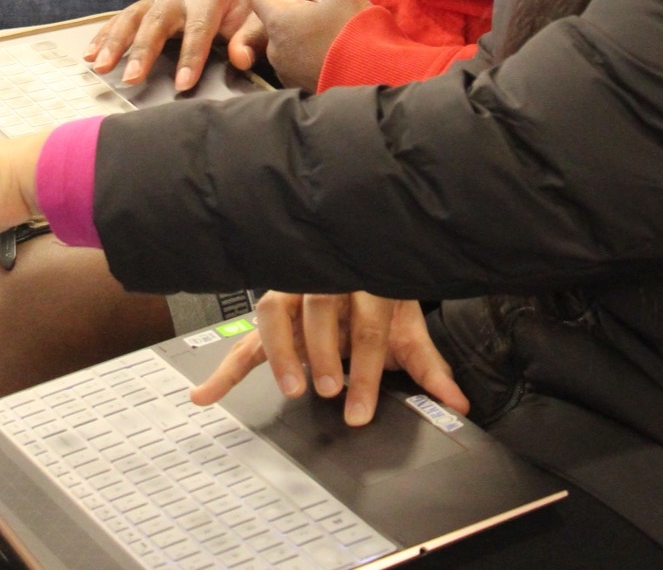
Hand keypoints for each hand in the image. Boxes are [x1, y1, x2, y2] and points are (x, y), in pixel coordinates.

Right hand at [87, 0, 278, 89]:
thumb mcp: (256, 20)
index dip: (191, 57)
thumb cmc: (245, 8)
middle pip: (157, 20)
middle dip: (142, 50)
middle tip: (131, 78)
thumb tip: (241, 59)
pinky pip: (123, 18)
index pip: (198, 28)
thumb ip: (251, 38)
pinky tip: (90, 54)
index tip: (183, 85)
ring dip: (114, 42)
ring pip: (133, 17)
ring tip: (100, 66)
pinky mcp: (148, 5)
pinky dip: (105, 36)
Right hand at [190, 292, 468, 427]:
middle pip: (319, 309)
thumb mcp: (408, 327)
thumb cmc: (381, 296)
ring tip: (290, 387)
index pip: (367, 326)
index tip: (359, 411)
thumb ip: (430, 367)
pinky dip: (226, 367)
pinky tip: (205, 395)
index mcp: (369, 280)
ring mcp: (294, 283)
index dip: (364, 371)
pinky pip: (247, 333)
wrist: (361, 252)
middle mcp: (327, 276)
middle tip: (326, 389)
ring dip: (280, 350)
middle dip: (321, 352)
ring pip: (278, 309)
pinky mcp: (273, 302)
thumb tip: (457, 403)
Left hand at [251, 0, 371, 92]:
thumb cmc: (354, 30)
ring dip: (302, 36)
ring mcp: (285, 71)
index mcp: (279, 21)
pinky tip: (333, 56)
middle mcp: (274, 49)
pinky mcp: (297, 87)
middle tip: (327, 16)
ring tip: (333, 38)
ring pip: (285, 43)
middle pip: (274, 20)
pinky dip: (309, 57)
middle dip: (295, 14)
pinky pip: (296, 64)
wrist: (376, 76)